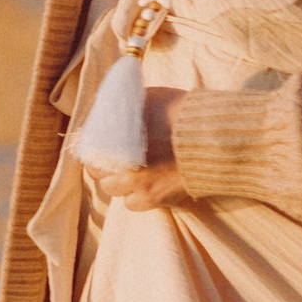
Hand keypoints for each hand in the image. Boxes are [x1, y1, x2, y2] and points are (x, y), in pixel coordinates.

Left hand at [89, 88, 190, 211]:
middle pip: (95, 169)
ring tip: (130, 172)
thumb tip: (108, 106)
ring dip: (116, 181)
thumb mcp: (151, 97)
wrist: (215, 138)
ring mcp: (137, 183)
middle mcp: (122, 162)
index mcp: (119, 136)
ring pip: (111, 189)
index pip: (87, 144)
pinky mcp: (153, 198)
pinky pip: (131, 204)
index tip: (91, 141)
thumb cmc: (184, 113)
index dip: (88, 143)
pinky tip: (145, 185)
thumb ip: (125, 104)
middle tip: (112, 157)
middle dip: (101, 163)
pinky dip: (135, 196)